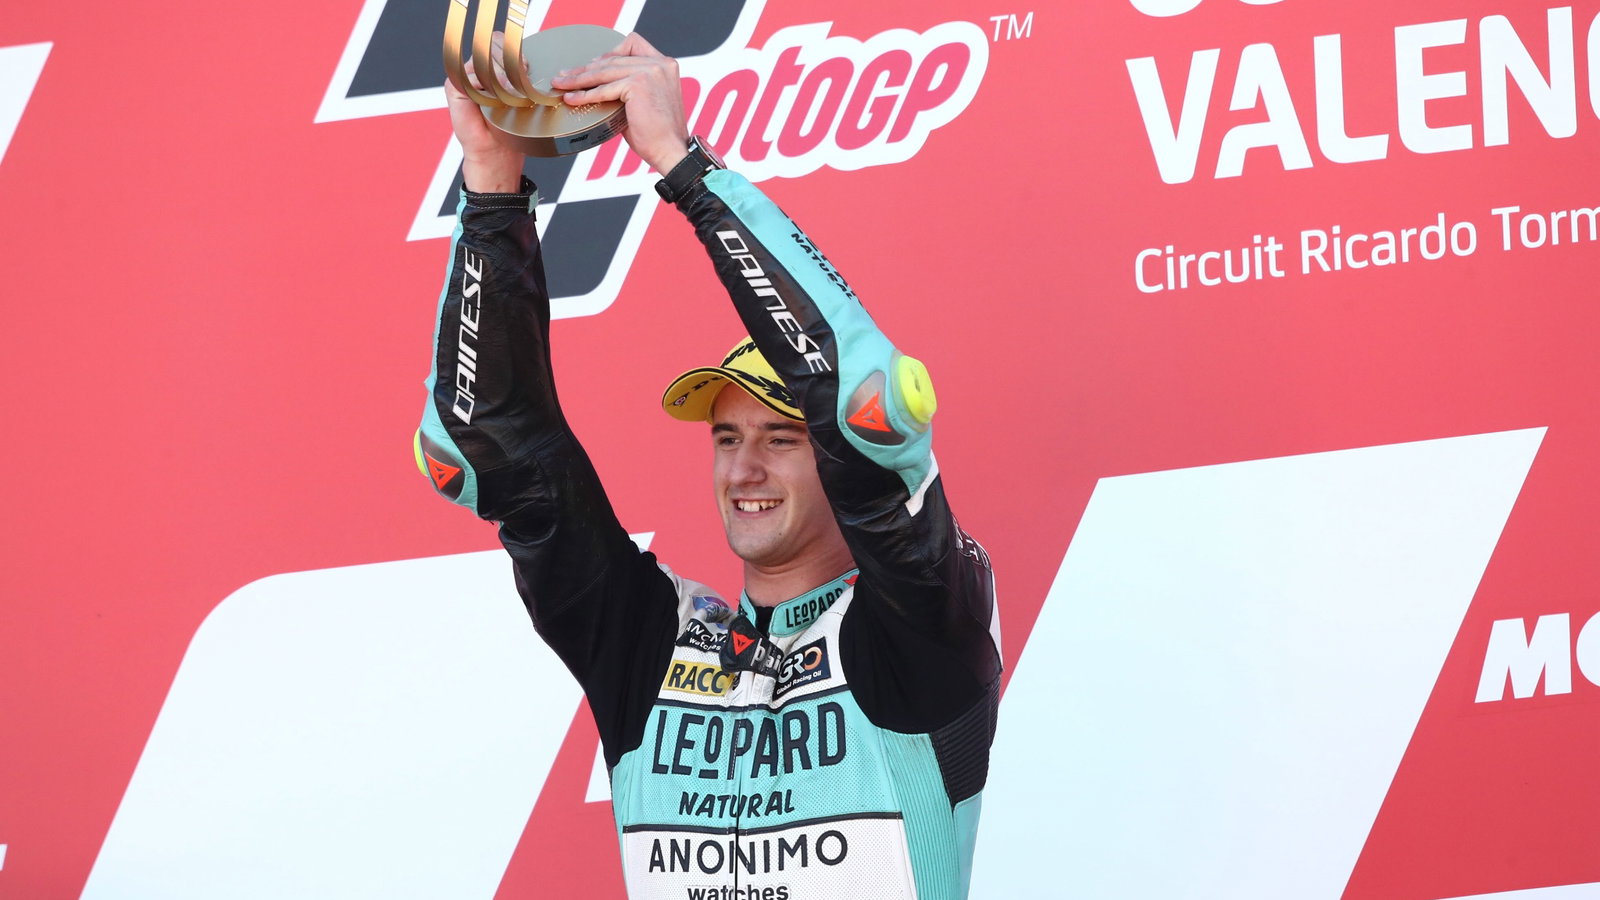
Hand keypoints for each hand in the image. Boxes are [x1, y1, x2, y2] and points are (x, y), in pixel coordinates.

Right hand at [445, 36, 524, 193]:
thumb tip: (523, 59)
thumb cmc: (510, 125)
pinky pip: (470, 76)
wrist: (496, 150)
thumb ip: (518, 73)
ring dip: (499, 77)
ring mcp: (464, 76)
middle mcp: (476, 68)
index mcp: (492, 66)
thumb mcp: (519, 95)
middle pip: (491, 47)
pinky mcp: (454, 87)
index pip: (500, 42)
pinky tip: (492, 100)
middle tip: (518, 84)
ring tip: (508, 94)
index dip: (514, 51)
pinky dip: (484, 87)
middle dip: (508, 64)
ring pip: (482, 61)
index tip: (526, 67)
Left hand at [549, 32, 688, 173]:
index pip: (632, 44)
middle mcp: (659, 63)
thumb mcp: (644, 102)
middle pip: (613, 58)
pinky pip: (604, 88)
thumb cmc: (657, 134)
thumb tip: (599, 85)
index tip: (591, 65)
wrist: (670, 152)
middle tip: (565, 76)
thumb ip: (627, 88)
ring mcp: (649, 71)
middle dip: (585, 68)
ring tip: (561, 85)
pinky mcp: (638, 84)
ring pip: (605, 71)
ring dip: (579, 79)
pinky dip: (586, 94)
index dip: (609, 54)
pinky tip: (572, 98)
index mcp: (665, 64)